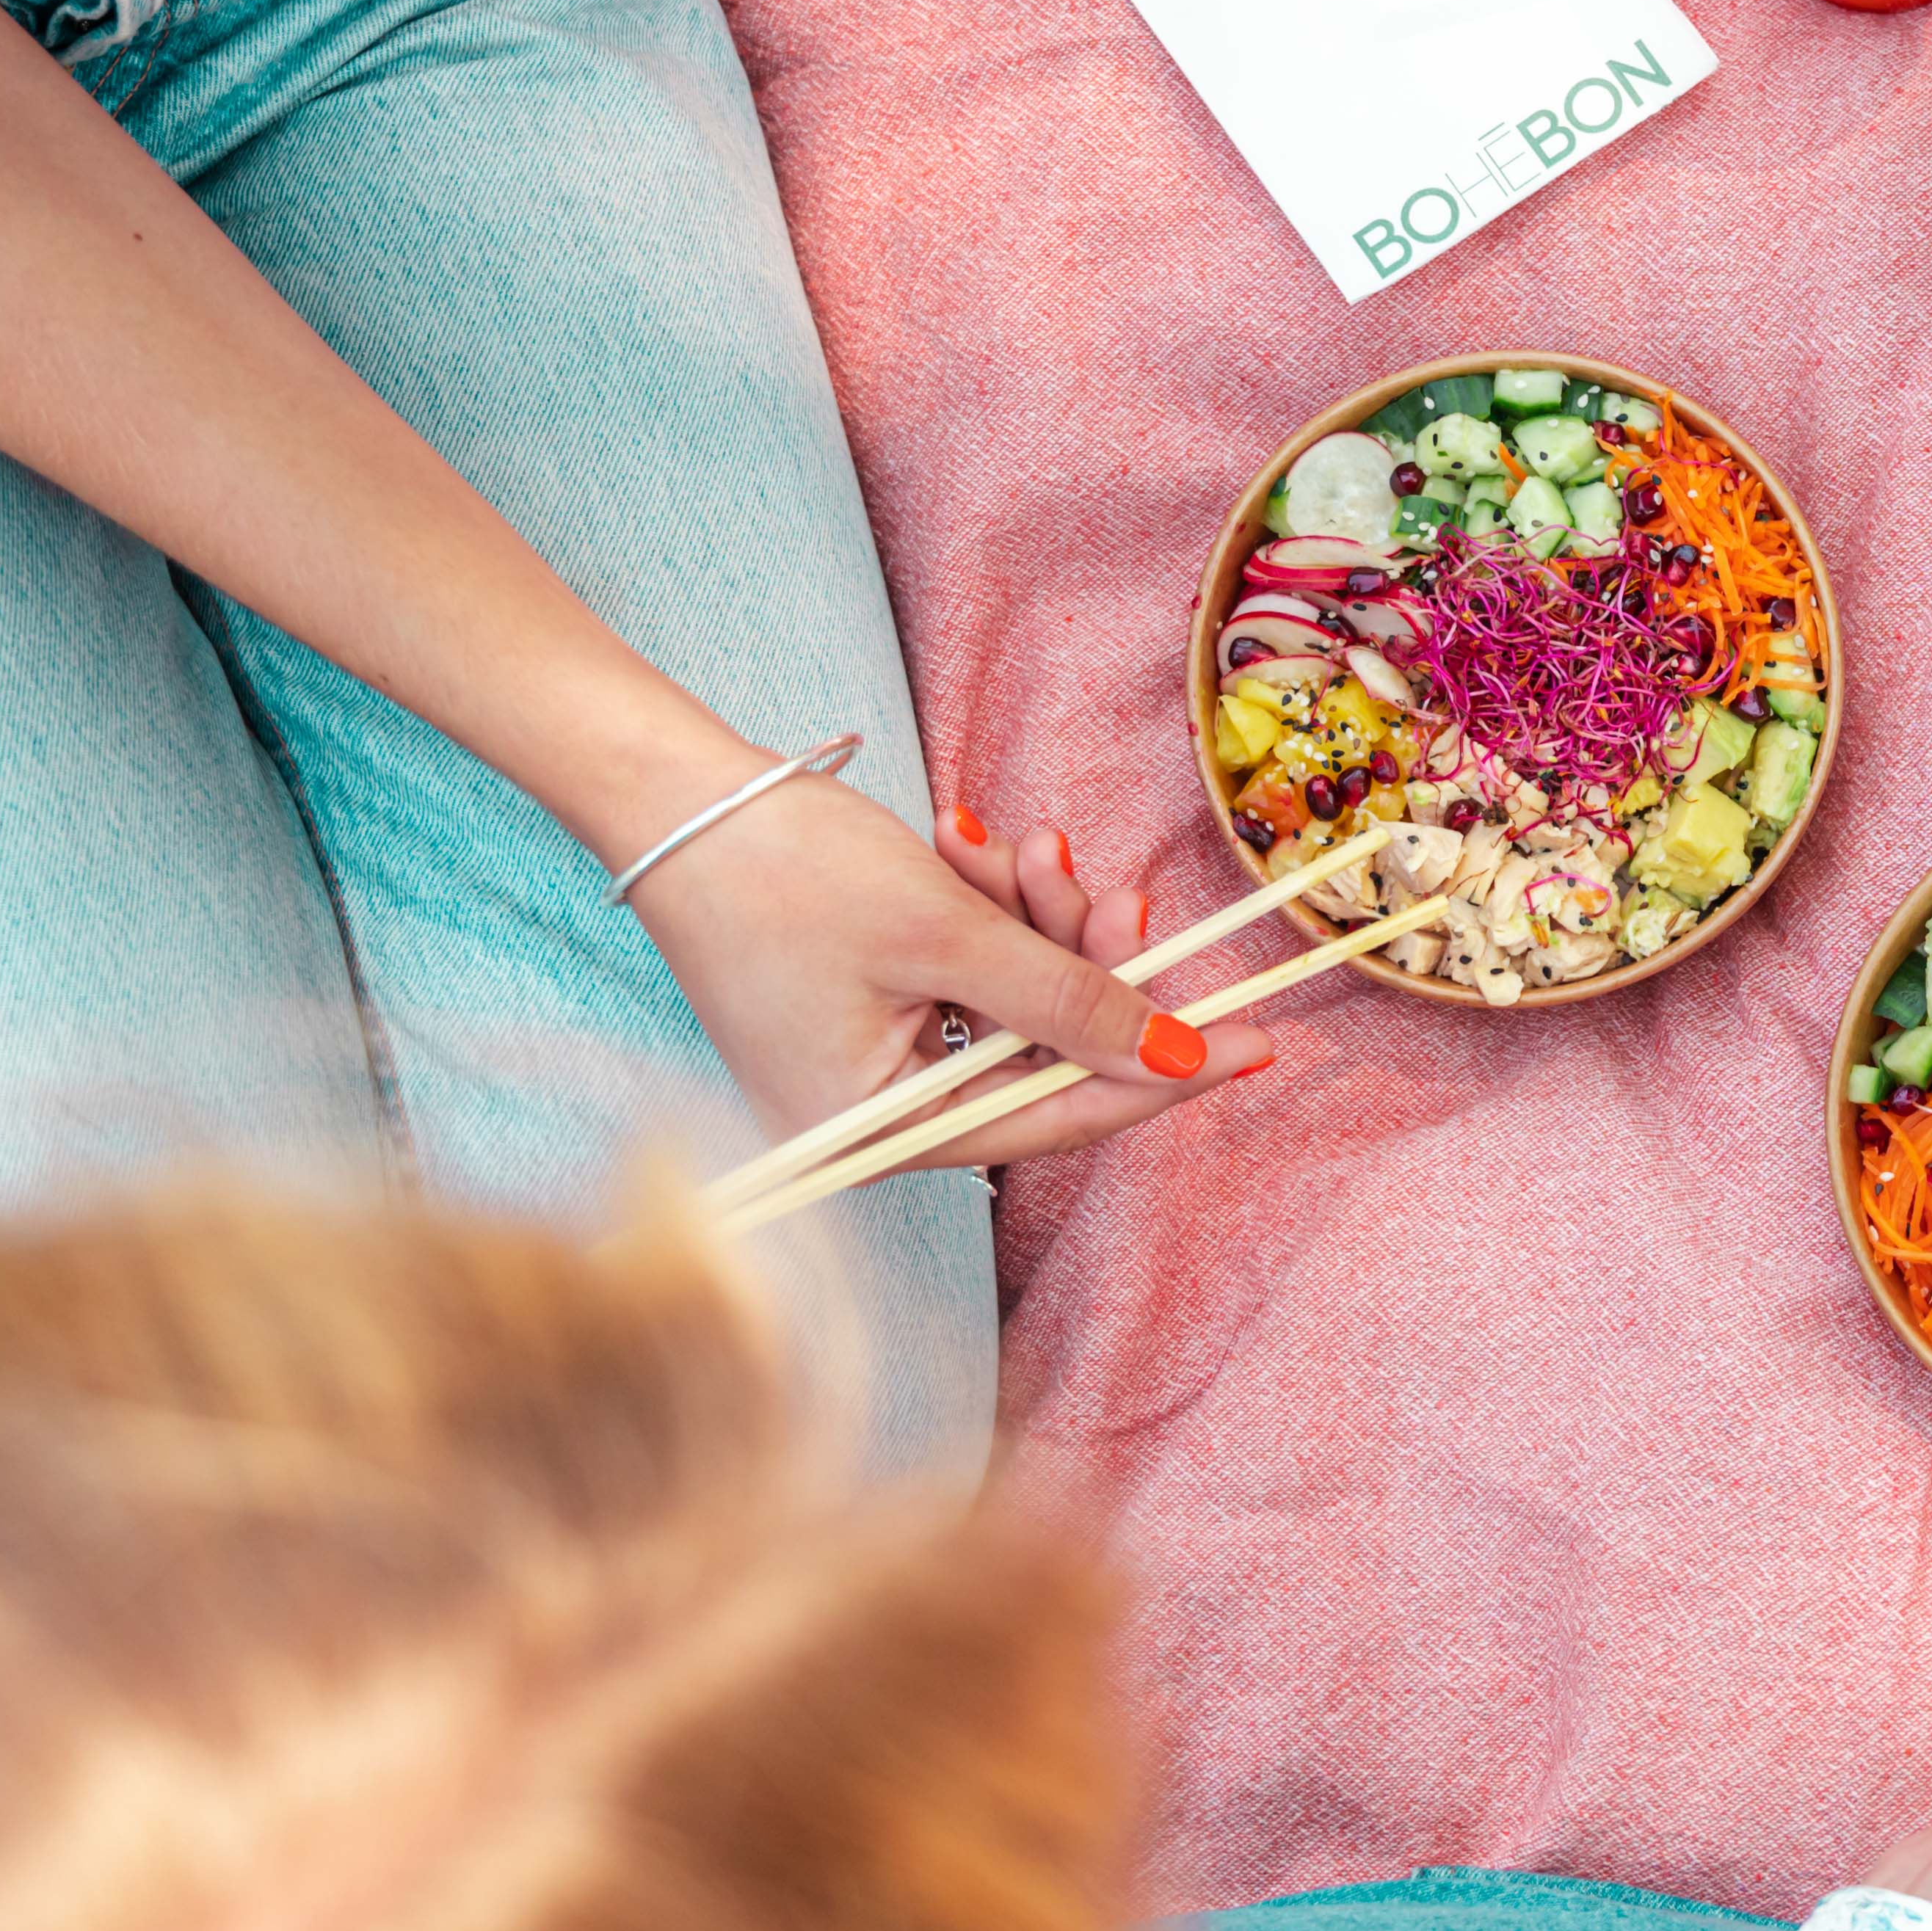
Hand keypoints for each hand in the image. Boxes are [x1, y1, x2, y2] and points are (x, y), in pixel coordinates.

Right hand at [625, 777, 1268, 1170]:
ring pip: (1012, 1001)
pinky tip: (970, 846)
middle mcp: (871, 1119)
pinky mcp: (864, 1007)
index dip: (1163, 1075)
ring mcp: (866, 1063)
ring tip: (1024, 846)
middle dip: (1085, 962)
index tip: (1259, 1040)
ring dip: (1034, 920)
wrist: (672, 794)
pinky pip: (965, 973)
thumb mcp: (947, 935)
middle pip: (1039, 1055)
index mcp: (876, 1136)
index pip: (1055, 1118)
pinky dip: (986, 913)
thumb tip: (1176, 1055)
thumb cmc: (785, 870)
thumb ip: (1066, 1002)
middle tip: (1122, 892)